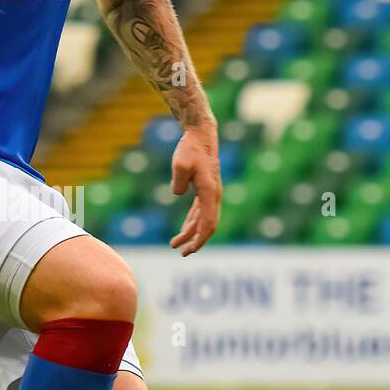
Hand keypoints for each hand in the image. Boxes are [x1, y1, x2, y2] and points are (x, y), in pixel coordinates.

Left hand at [169, 124, 221, 255]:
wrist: (200, 136)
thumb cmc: (190, 149)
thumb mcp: (180, 163)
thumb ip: (179, 180)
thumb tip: (178, 193)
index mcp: (211, 192)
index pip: (208, 223)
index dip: (199, 239)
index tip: (189, 250)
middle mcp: (214, 196)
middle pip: (208, 225)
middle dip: (195, 241)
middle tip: (181, 253)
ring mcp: (211, 194)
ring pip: (203, 220)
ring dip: (191, 233)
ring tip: (175, 244)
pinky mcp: (205, 191)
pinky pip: (200, 212)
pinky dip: (192, 222)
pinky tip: (183, 230)